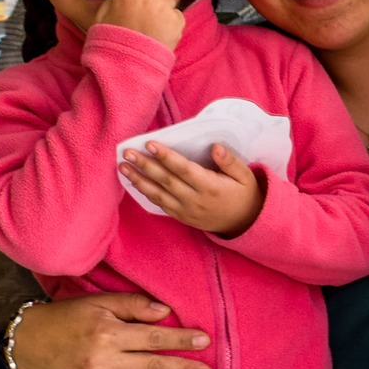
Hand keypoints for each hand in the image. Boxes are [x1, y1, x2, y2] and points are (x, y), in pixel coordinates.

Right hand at [10, 293, 211, 368]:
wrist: (25, 345)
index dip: (181, 340)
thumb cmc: (65, 319)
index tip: (204, 341)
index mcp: (107, 333)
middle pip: (152, 367)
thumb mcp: (97, 303)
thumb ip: (132, 306)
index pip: (154, 337)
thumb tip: (165, 312)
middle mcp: (102, 361)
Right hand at [95, 0, 185, 49]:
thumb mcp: (100, 22)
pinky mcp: (176, 20)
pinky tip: (161, 34)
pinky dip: (172, 22)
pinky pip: (177, 14)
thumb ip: (108, 4)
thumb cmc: (113, 45)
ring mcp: (161, 7)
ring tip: (154, 25)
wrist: (131, 66)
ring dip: (163, 7)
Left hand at [120, 142, 264, 237]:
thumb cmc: (244, 194)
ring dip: (139, 180)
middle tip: (127, 153)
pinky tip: (134, 183)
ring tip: (123, 168)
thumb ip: (229, 161)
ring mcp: (186, 211)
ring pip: (158, 194)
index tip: (150, 144)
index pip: (183, 169)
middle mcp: (195, 200)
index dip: (166, 157)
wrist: (245, 224)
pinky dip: (146, 194)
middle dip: (145, 166)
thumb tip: (215, 147)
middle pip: (166, 180)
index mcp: (210, 186)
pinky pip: (160, 205)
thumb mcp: (245, 176)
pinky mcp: (182, 217)